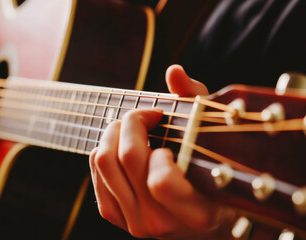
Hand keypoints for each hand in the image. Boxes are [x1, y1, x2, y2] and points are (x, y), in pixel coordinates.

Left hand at [89, 65, 222, 238]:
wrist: (193, 218)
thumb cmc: (206, 173)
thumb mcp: (210, 141)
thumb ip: (196, 103)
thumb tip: (174, 71)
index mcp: (195, 212)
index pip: (160, 181)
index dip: (160, 150)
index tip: (170, 135)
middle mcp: (160, 223)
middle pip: (127, 159)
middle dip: (134, 123)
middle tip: (146, 115)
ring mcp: (133, 221)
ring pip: (104, 162)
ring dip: (114, 132)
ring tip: (130, 126)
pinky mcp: (113, 214)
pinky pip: (95, 170)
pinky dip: (104, 147)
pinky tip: (121, 145)